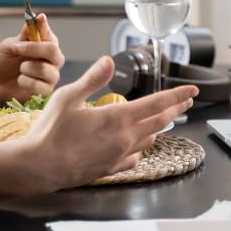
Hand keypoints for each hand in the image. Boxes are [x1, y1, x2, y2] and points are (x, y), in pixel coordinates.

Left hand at [0, 13, 64, 101]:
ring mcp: (52, 75)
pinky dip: (25, 82)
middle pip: (53, 50)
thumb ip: (25, 35)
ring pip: (44, 69)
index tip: (32, 24)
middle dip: (32, 49)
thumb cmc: (7, 61)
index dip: (41, 29)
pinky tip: (21, 80)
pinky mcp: (47, 90)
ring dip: (25, 68)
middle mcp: (54, 58)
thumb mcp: (10, 45)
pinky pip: (39, 86)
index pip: (50, 33)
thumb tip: (40, 17)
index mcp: (47, 43)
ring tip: (20, 69)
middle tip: (16, 49)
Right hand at [24, 56, 198, 190]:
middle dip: (175, 108)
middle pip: (160, 121)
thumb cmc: (50, 131)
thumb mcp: (68, 97)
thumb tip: (109, 60)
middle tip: (186, 100)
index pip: (157, 103)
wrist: (39, 167)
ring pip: (149, 139)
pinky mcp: (111, 169)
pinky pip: (135, 157)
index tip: (192, 90)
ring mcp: (119, 156)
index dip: (177, 95)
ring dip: (159, 126)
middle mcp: (125, 138)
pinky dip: (140, 146)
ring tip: (163, 118)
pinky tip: (137, 145)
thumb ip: (93, 79)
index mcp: (117, 117)